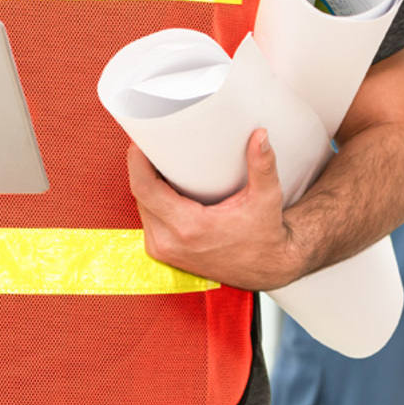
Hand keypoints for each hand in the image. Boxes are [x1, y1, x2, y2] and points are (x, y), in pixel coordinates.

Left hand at [128, 129, 302, 290]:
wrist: (266, 269)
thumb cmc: (265, 235)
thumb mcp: (266, 199)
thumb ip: (263, 166)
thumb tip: (260, 135)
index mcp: (188, 227)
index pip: (144, 188)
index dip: (137, 161)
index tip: (142, 140)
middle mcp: (169, 242)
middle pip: (140, 194)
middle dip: (143, 167)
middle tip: (155, 143)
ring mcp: (163, 250)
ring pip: (141, 206)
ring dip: (146, 183)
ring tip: (158, 160)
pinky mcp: (163, 253)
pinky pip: (147, 219)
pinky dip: (152, 200)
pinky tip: (162, 185)